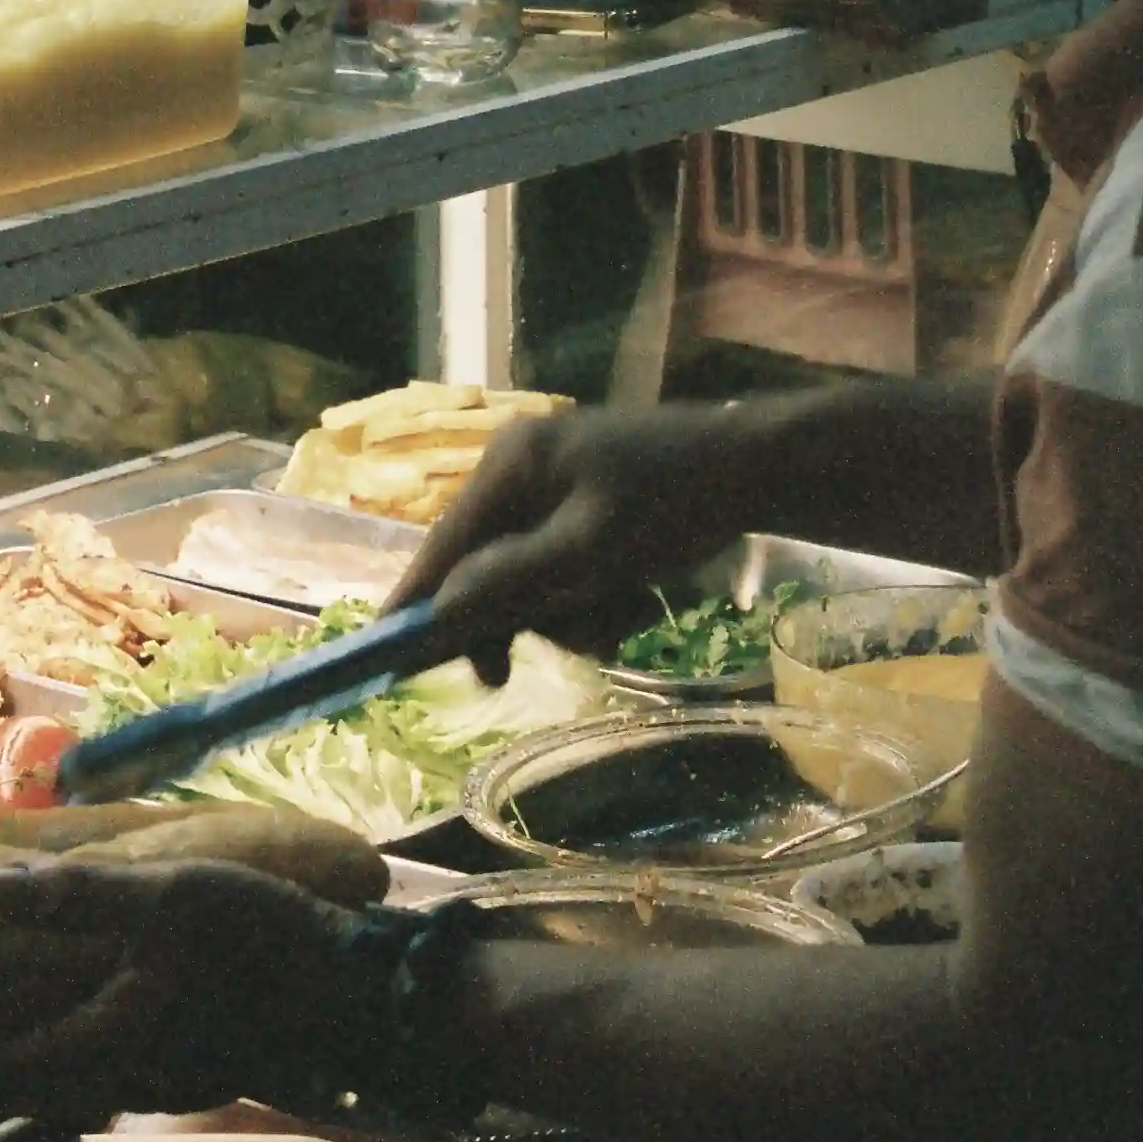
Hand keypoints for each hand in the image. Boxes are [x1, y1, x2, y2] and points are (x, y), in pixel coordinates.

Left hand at [0, 859, 370, 1141]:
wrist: (373, 999)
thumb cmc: (272, 942)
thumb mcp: (180, 895)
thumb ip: (82, 897)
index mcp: (106, 1034)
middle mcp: (125, 1068)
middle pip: (23, 1093)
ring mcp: (165, 1071)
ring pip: (64, 1091)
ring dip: (11, 1090)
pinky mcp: (201, 1061)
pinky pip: (111, 1081)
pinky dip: (69, 1076)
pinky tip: (72, 1062)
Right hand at [392, 378, 1001, 677]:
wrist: (760, 470)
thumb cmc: (674, 502)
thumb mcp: (592, 550)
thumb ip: (514, 580)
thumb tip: (440, 611)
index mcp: (511, 463)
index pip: (443, 542)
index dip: (413, 600)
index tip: (381, 653)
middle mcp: (522, 470)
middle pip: (482, 567)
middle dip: (512, 619)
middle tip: (504, 677)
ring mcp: (557, 489)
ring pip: (528, 580)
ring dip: (565, 614)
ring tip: (618, 615)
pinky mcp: (590, 509)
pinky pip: (564, 572)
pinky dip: (592, 598)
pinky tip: (634, 599)